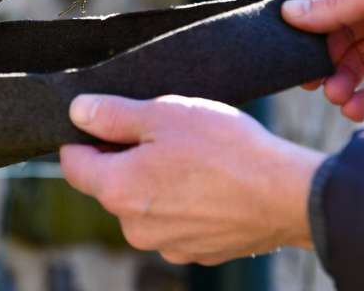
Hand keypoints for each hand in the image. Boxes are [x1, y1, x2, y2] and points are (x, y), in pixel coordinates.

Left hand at [60, 94, 323, 264]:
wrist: (289, 194)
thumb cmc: (226, 149)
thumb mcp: (163, 114)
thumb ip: (112, 115)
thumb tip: (77, 112)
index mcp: (117, 190)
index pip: (73, 164)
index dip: (85, 138)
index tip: (108, 122)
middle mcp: (134, 227)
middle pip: (109, 184)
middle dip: (126, 158)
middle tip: (163, 134)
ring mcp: (166, 244)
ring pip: (144, 204)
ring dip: (156, 181)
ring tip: (194, 158)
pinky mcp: (198, 251)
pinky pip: (175, 221)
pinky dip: (185, 202)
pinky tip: (211, 183)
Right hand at [282, 0, 363, 120]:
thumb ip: (339, 2)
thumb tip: (289, 14)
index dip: (310, 13)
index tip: (289, 37)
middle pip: (342, 29)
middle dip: (325, 55)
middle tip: (308, 79)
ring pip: (362, 60)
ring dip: (345, 80)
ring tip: (336, 98)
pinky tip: (356, 109)